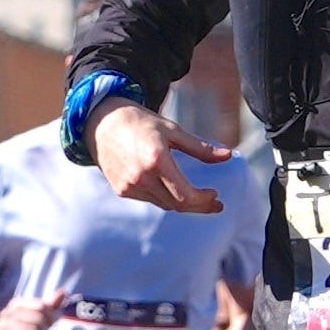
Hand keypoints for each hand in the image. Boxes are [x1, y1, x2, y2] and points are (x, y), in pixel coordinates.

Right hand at [93, 103, 232, 217]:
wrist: (102, 122)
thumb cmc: (140, 122)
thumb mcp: (173, 130)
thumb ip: (200, 148)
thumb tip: (228, 156)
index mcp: (157, 159)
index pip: (185, 195)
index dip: (203, 200)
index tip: (215, 195)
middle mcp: (142, 176)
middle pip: (177, 205)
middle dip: (199, 206)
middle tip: (215, 203)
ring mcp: (129, 185)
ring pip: (164, 204)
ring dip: (183, 203)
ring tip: (198, 197)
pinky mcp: (121, 189)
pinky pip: (150, 199)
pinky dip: (164, 197)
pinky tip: (172, 189)